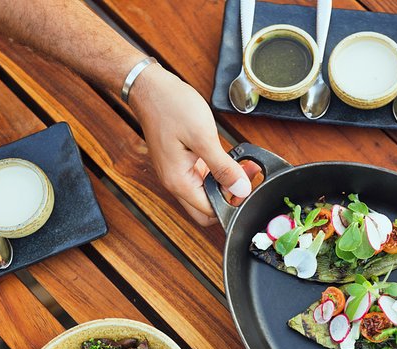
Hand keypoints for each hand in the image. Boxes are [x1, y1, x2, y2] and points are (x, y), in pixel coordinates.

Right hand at [129, 64, 258, 225]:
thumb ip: (223, 167)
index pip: (209, 212)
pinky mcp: (182, 162)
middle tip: (246, 179)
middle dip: (229, 199)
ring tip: (243, 165)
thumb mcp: (203, 137)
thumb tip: (241, 190)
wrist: (150, 87)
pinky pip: (203, 177)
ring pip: (206, 193)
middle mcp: (176, 182)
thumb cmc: (172, 107)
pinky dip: (219, 172)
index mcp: (179, 181)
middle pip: (206, 209)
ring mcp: (178, 172)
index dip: (231, 205)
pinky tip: (231, 159)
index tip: (247, 186)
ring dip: (226, 184)